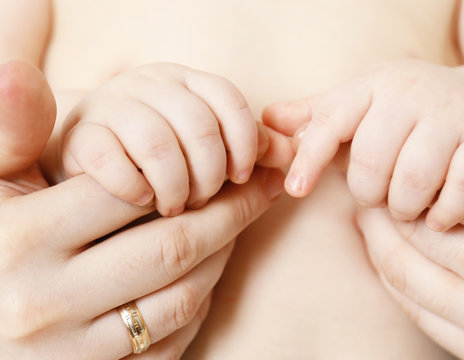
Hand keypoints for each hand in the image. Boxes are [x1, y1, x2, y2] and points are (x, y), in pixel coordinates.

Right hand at [0, 63, 285, 358]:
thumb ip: (9, 134)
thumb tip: (17, 74)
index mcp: (21, 239)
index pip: (131, 192)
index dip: (187, 172)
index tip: (228, 161)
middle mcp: (45, 300)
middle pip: (170, 246)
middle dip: (229, 213)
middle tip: (261, 189)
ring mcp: (72, 351)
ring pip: (180, 296)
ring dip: (222, 256)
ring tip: (238, 226)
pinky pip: (171, 340)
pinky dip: (200, 302)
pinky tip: (207, 274)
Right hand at [61, 63, 264, 215]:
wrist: (92, 154)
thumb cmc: (161, 155)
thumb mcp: (205, 146)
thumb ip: (247, 148)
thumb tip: (288, 154)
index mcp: (186, 80)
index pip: (229, 98)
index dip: (244, 142)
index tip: (242, 178)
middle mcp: (149, 84)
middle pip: (198, 125)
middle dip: (210, 174)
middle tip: (203, 203)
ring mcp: (111, 105)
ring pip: (158, 143)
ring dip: (175, 186)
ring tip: (175, 208)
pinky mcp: (81, 136)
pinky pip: (110, 159)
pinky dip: (134, 188)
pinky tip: (143, 201)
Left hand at [263, 59, 463, 230]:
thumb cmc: (397, 111)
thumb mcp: (354, 106)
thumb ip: (312, 117)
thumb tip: (268, 121)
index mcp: (370, 86)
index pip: (329, 123)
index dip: (309, 159)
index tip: (295, 191)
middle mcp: (411, 94)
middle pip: (371, 163)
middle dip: (367, 193)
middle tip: (376, 195)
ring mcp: (452, 115)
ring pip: (412, 183)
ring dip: (402, 207)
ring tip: (404, 204)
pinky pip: (458, 191)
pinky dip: (442, 214)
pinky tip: (435, 215)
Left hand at [357, 45, 463, 359]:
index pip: (446, 193)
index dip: (412, 173)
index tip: (387, 157)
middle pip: (421, 234)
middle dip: (387, 205)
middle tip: (366, 183)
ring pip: (409, 277)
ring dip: (379, 241)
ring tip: (371, 213)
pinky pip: (420, 313)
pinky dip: (394, 280)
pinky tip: (389, 253)